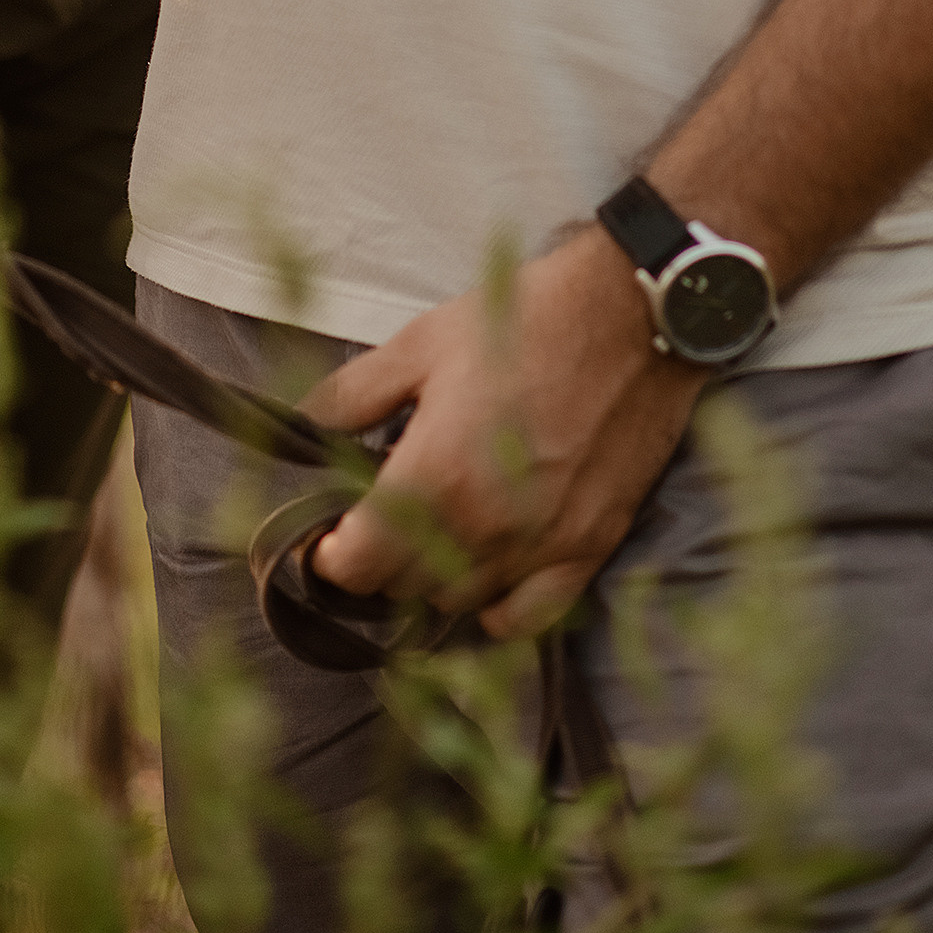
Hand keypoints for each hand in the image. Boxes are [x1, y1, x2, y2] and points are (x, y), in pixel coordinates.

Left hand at [301, 229, 702, 640]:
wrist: (630, 316)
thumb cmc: (523, 320)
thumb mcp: (422, 343)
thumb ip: (353, 394)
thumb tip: (302, 425)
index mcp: (435, 478)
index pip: (358, 565)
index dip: (331, 556)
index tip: (327, 535)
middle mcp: (485, 529)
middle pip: (403, 588)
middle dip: (377, 563)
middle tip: (374, 522)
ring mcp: (541, 546)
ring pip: (460, 604)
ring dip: (432, 580)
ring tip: (428, 536)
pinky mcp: (589, 548)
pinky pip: (530, 617)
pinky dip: (498, 608)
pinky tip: (485, 576)